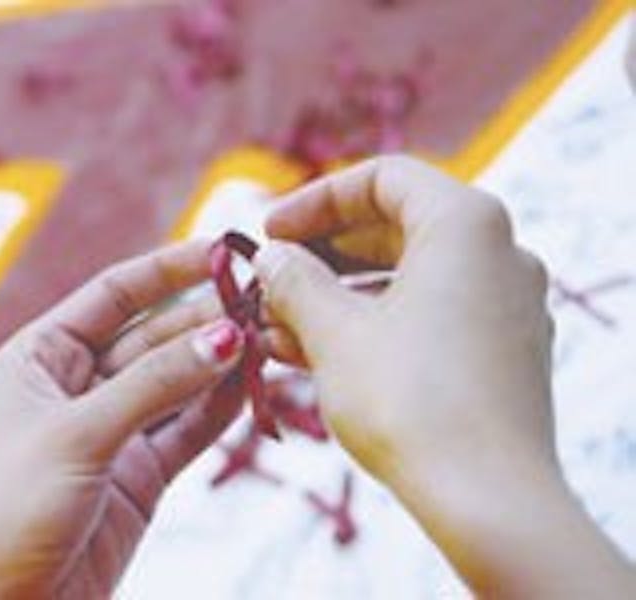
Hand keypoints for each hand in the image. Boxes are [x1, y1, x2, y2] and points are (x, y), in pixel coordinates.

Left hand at [0, 240, 245, 597]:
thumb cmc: (7, 511)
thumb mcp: (80, 433)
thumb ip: (156, 383)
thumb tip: (226, 334)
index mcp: (39, 358)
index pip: (113, 295)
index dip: (167, 270)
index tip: (222, 252)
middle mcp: (76, 387)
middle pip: (153, 337)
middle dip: (204, 320)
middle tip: (263, 305)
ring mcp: (111, 432)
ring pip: (176, 384)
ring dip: (218, 363)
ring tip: (271, 339)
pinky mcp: (138, 476)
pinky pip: (186, 430)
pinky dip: (220, 410)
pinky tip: (254, 386)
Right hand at [254, 156, 634, 595]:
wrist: (486, 498)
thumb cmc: (409, 401)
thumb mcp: (333, 331)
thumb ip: (294, 281)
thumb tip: (271, 258)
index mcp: (465, 224)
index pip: (383, 178)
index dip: (315, 201)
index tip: (268, 233)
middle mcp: (498, 254)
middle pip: (394, 227)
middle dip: (320, 255)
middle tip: (269, 281)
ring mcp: (504, 305)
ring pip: (405, 278)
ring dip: (336, 297)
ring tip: (276, 328)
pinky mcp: (501, 353)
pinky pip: (425, 317)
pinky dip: (370, 326)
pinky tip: (312, 355)